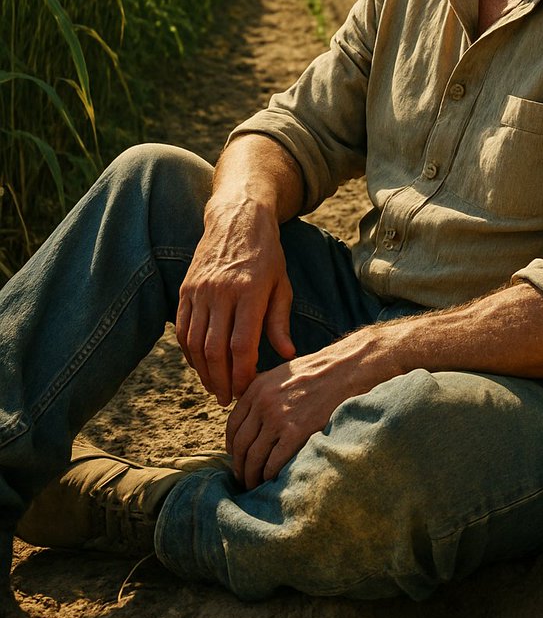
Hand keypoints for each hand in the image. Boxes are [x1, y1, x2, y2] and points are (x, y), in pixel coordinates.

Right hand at [176, 196, 295, 406]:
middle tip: (228, 399)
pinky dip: (189, 352)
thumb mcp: (282, 284)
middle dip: (221, 380)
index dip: (243, 373)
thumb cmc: (266, 254)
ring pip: (194, 343)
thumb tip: (286, 356)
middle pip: (214, 349)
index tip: (247, 389)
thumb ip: (280, 321)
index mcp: (250, 292)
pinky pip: (182, 328)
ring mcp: (199, 290)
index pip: (242, 345)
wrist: (237, 218)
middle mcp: (221, 292)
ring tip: (215, 387)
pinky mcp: (185, 289)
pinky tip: (200, 365)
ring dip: (203, 371)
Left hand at [226, 335, 382, 488]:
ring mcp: (279, 418)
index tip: (236, 458)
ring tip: (254, 485)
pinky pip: (274, 462)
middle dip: (239, 466)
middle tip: (243, 478)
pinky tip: (272, 481)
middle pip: (240, 445)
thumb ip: (261, 394)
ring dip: (251, 475)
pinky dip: (269, 476)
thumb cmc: (314, 374)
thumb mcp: (280, 375)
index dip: (231, 447)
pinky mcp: (297, 432)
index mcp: (256, 388)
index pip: (233, 425)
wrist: (342, 371)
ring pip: (254, 457)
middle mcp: (263, 403)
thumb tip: (248, 420)